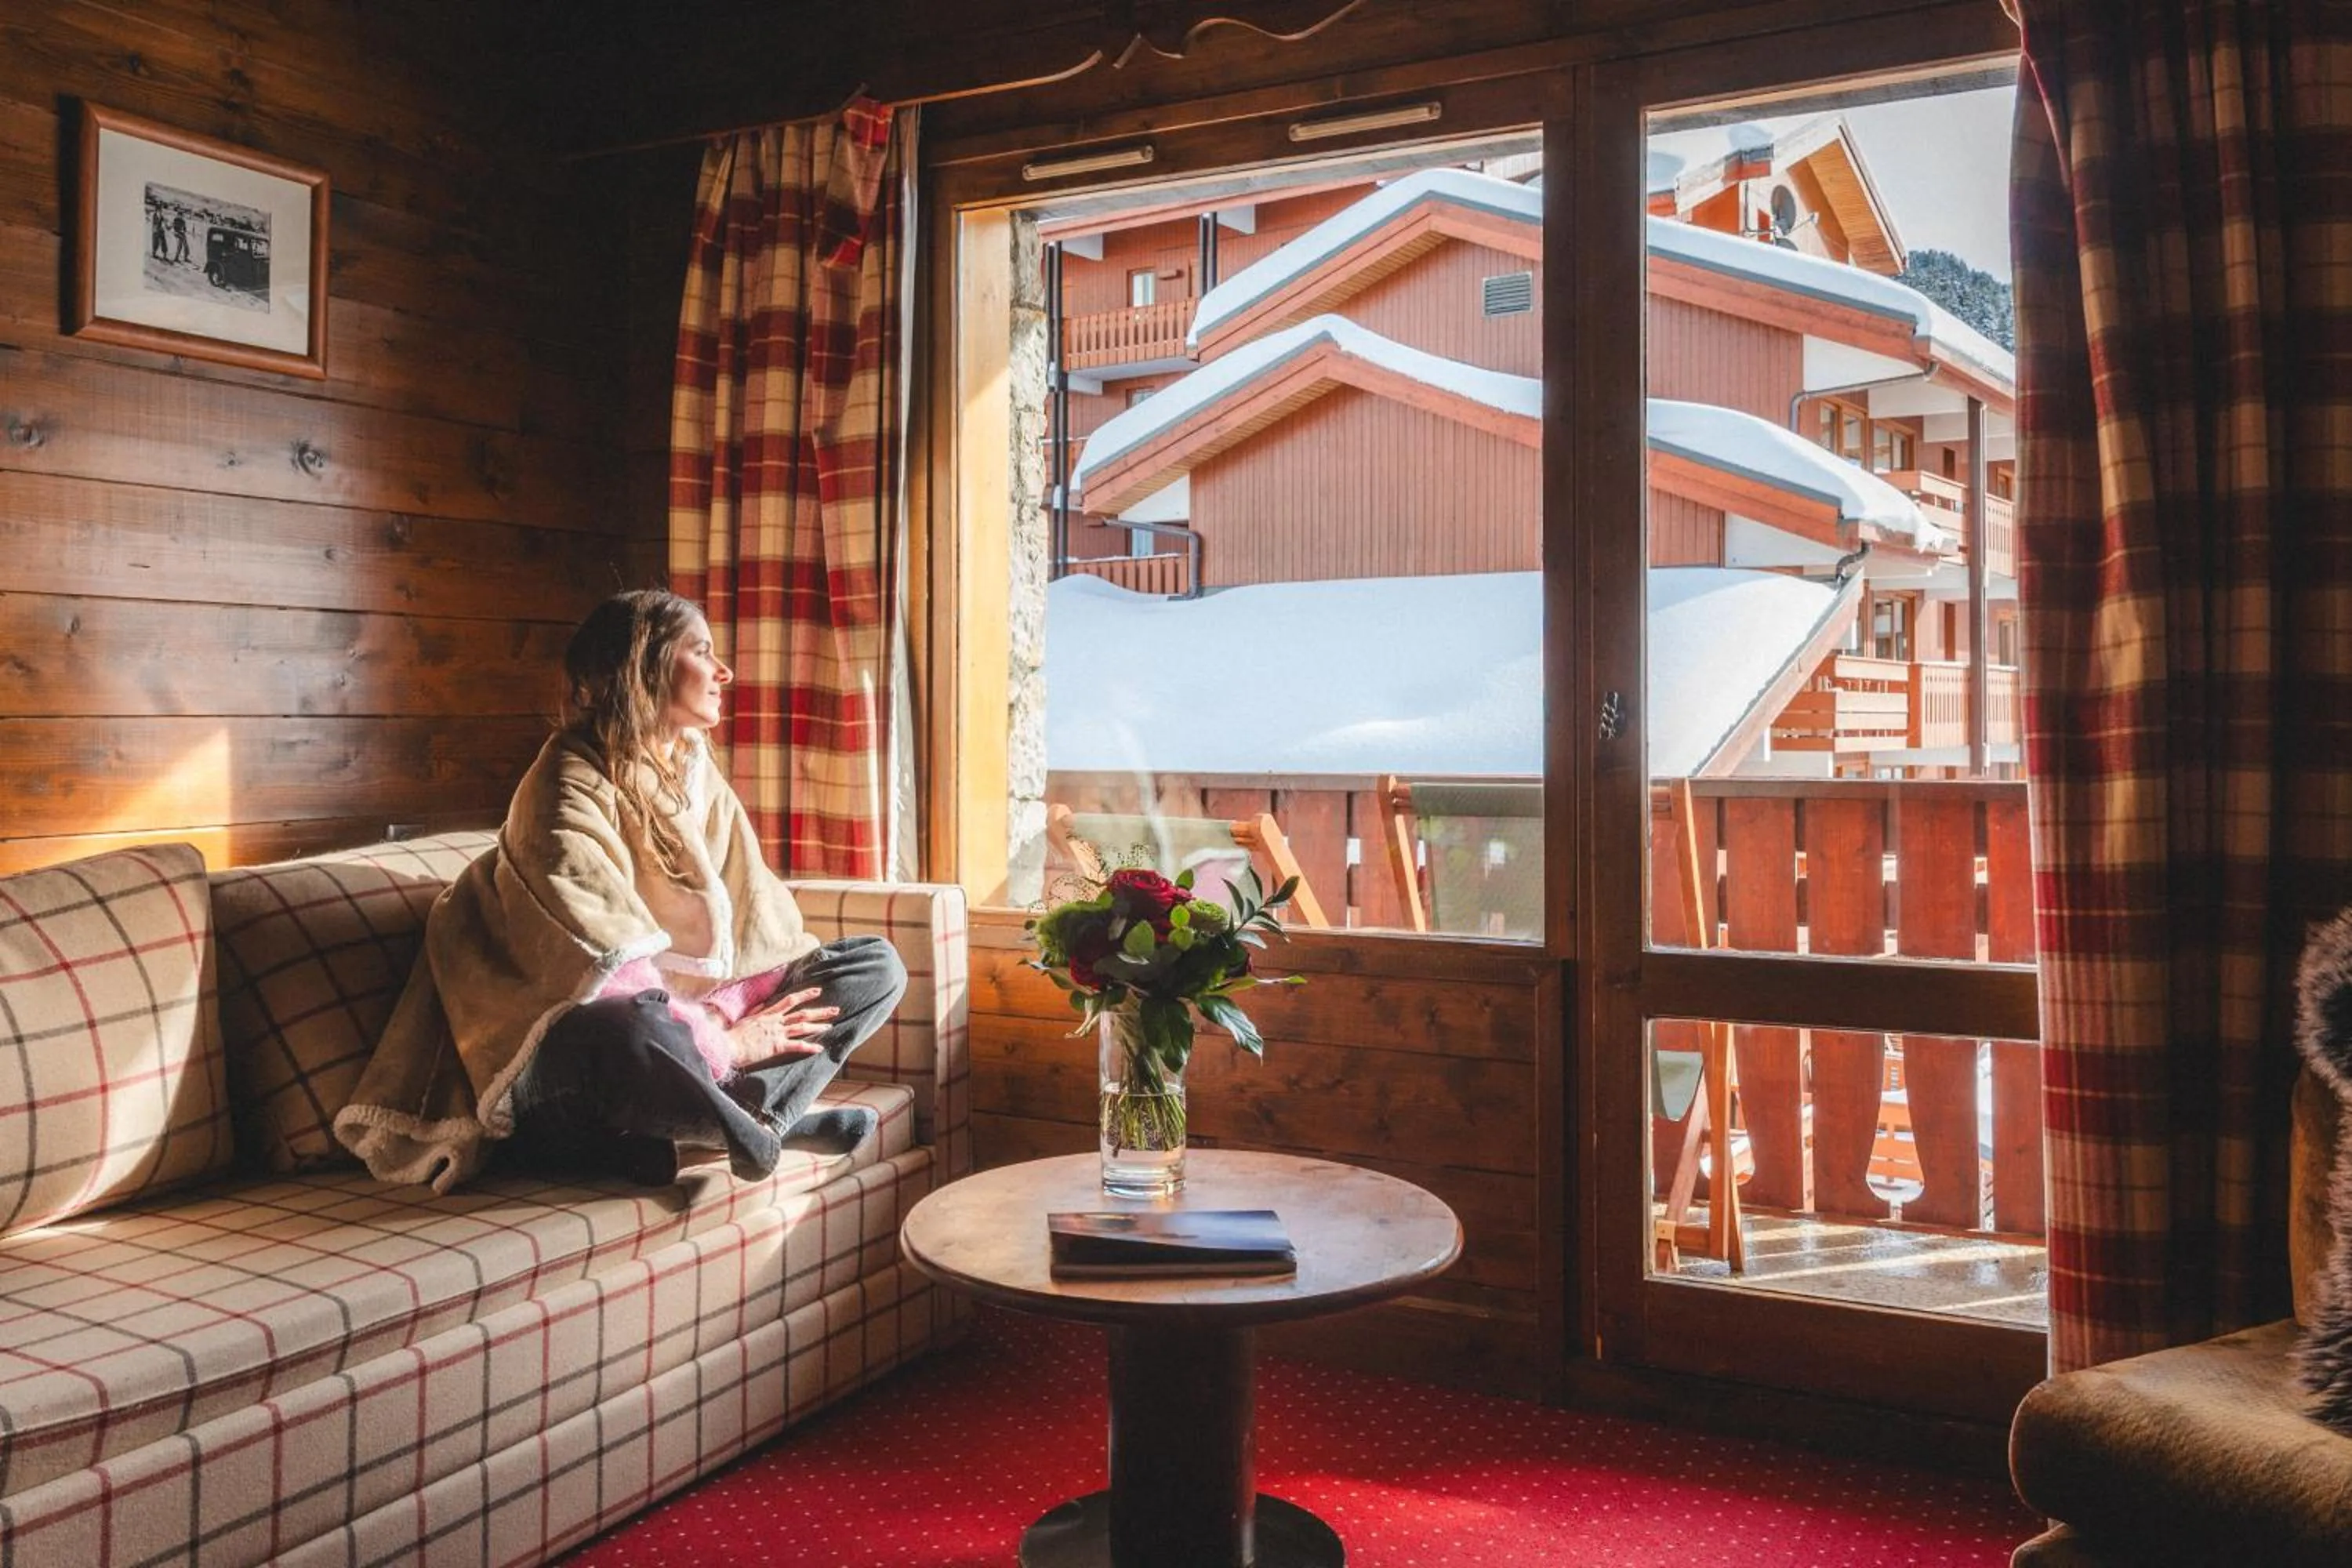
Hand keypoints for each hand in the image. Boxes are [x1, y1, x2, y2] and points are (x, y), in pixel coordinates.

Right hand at [725, 986, 840, 1070]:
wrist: (727, 1046)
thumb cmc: (733, 1035)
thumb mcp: (746, 1019)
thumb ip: (757, 1012)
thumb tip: (763, 1006)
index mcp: (767, 1014)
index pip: (790, 1000)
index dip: (805, 995)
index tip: (818, 991)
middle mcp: (775, 1021)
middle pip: (802, 1013)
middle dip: (820, 1011)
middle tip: (835, 1010)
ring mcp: (776, 1033)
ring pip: (802, 1027)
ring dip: (818, 1026)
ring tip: (831, 1025)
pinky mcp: (776, 1046)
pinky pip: (796, 1046)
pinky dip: (809, 1047)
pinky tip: (819, 1048)